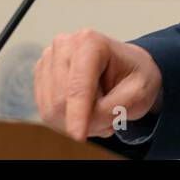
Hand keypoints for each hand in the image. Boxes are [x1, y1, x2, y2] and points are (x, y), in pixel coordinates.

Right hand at [33, 29, 162, 141]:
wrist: (127, 67)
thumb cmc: (135, 76)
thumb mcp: (138, 94)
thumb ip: (110, 110)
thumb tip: (80, 126)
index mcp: (91, 43)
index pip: (78, 87)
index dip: (77, 114)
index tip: (78, 137)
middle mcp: (65, 45)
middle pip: (61, 101)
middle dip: (85, 120)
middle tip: (109, 118)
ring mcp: (49, 58)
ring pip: (51, 110)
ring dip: (76, 121)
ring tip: (100, 110)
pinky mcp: (41, 74)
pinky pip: (46, 112)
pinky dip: (66, 119)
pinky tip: (84, 109)